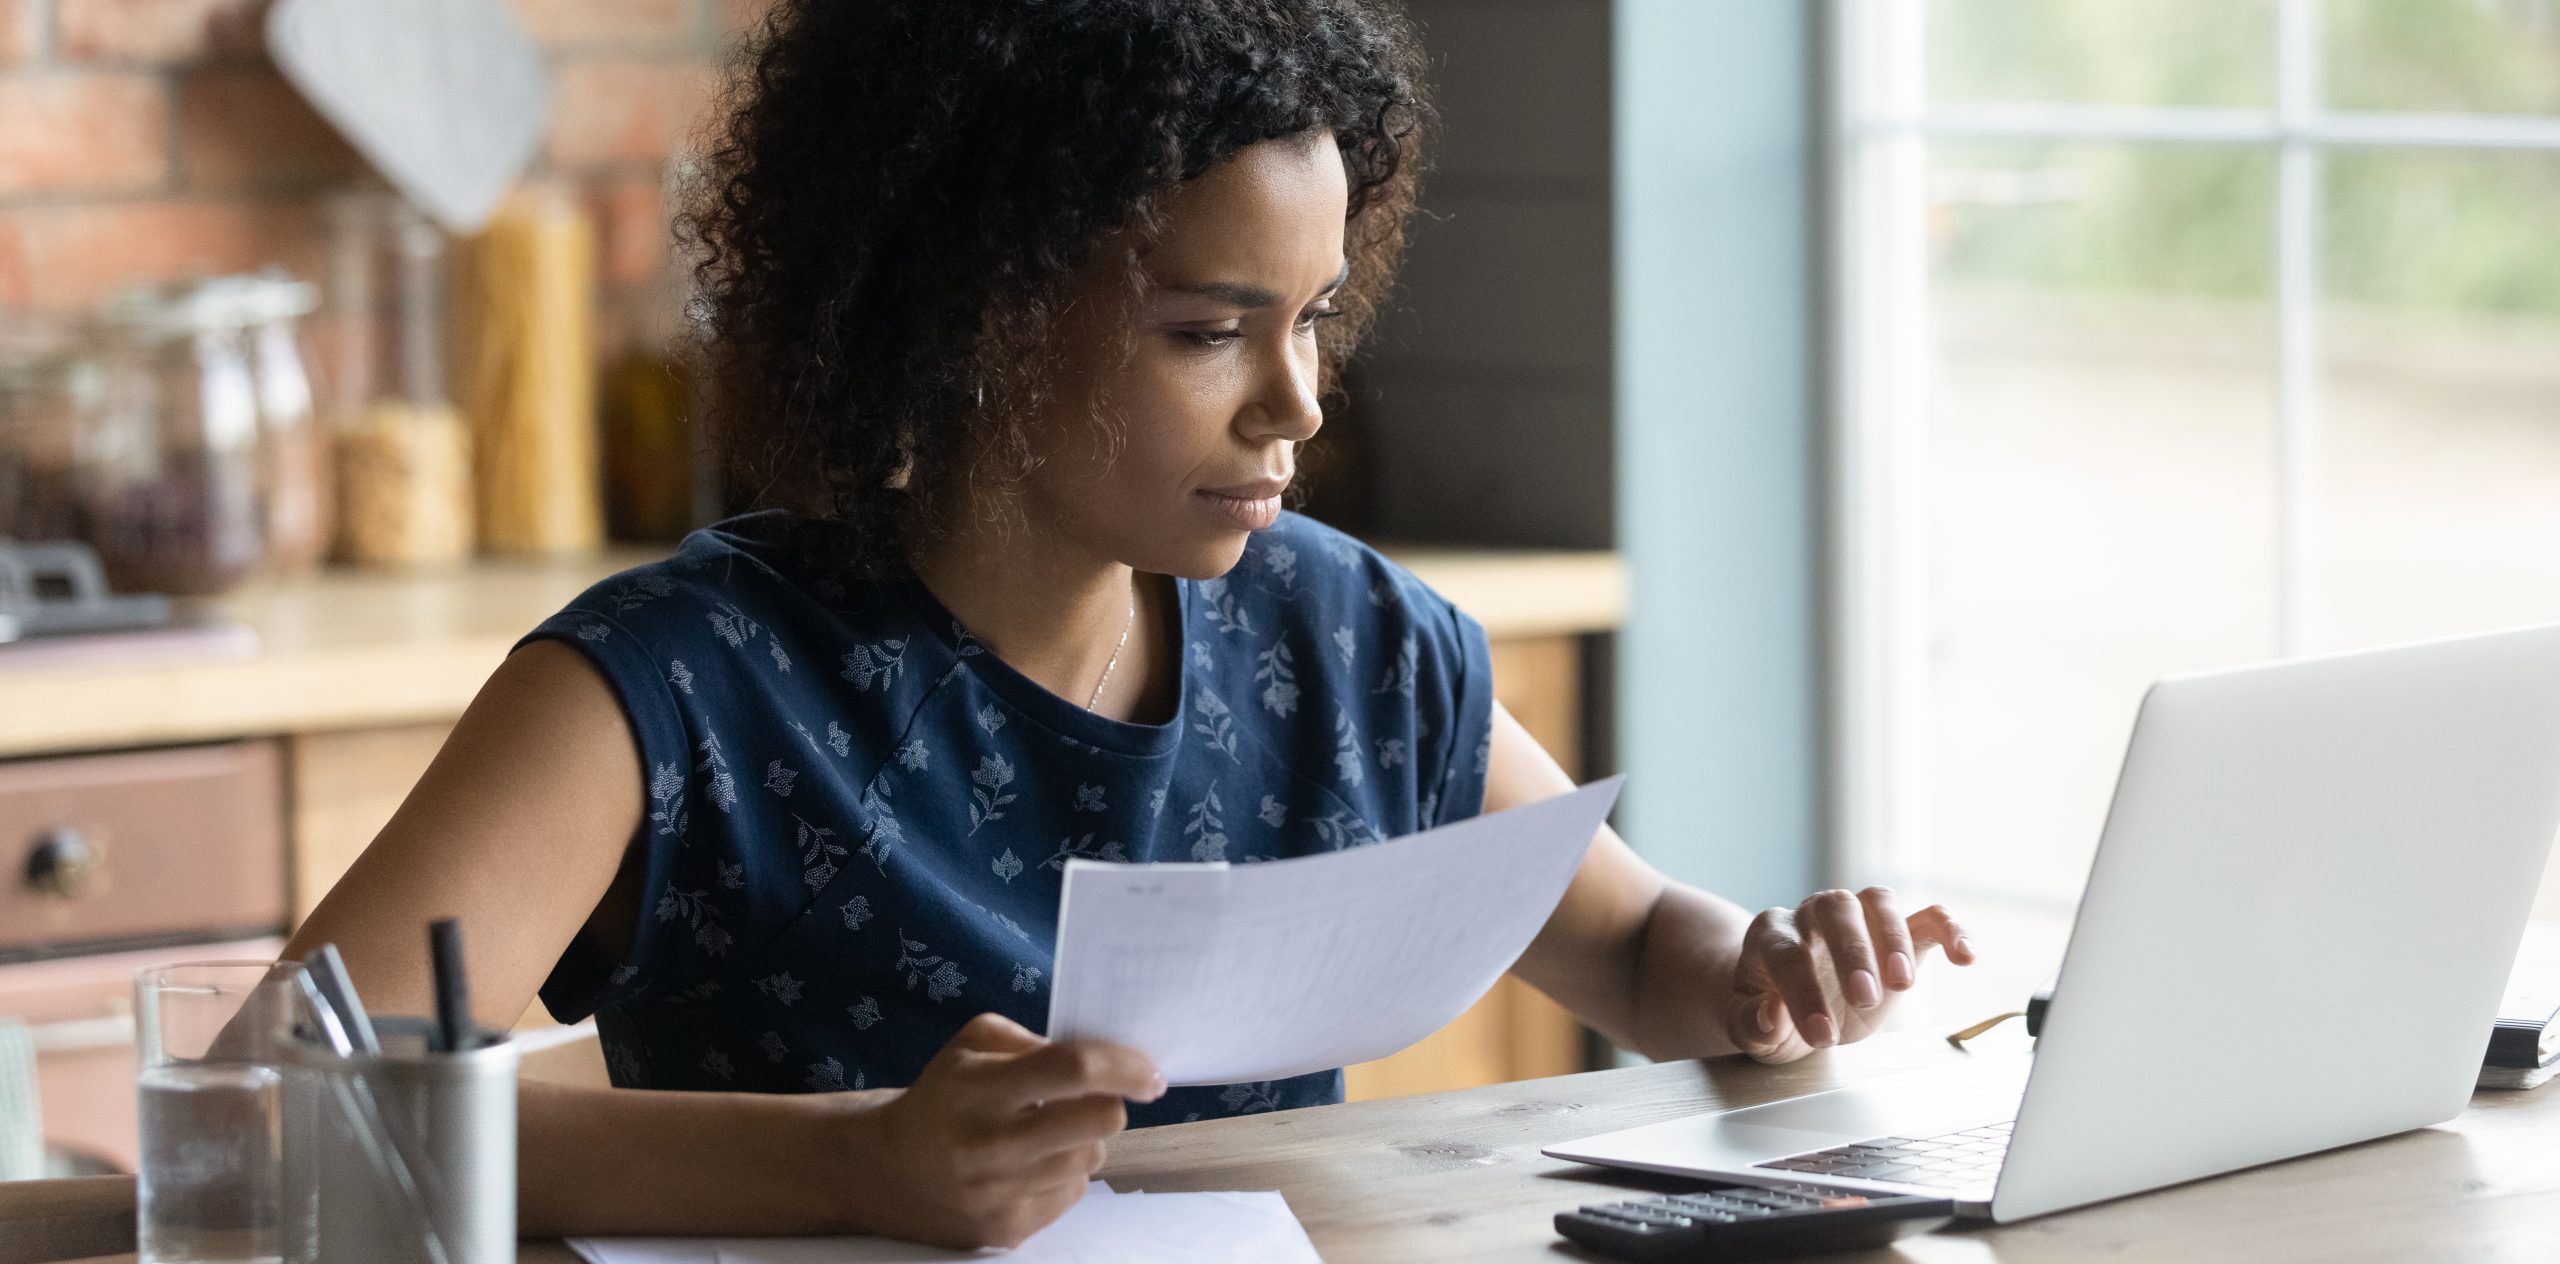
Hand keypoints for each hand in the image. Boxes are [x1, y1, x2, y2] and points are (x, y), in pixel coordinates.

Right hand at [839, 1012, 1165, 1247]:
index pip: (1072, 1070)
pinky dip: (1063, 1174)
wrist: (885, 1172)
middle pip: (1099, 1123)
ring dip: (1084, 1139)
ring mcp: (1000, 1195)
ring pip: (1091, 1159)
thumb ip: (1033, 1040)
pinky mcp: (1007, 1230)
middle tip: (1092, 1098)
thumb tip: (1099, 1059)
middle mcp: (991, 1145)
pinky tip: (1030, 1165)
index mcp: (981, 1089)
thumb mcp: (971, 1044)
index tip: (1149, 1071)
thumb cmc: (941, 1096)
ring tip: (1048, 1131)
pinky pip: (1071, 1194)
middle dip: (1109, 1104)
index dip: (1122, 1066)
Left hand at [1722, 887, 1974, 1062]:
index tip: (1821, 1036)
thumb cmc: (1766, 1012)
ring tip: (1903, 982)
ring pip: (1877, 900)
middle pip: (1833, 908)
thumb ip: (1751, 1023)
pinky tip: (1965, 957)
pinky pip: (1926, 917)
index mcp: (1770, 936)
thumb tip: (1770, 1012)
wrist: (1787, 1002)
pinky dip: (1949, 929)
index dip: (1802, 993)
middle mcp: (1811, 916)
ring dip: (1893, 937)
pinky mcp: (1895, 935)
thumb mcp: (1747, 1029)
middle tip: (1864, 998)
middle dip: (1851, 951)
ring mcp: (1856, 920)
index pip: (1786, 954)